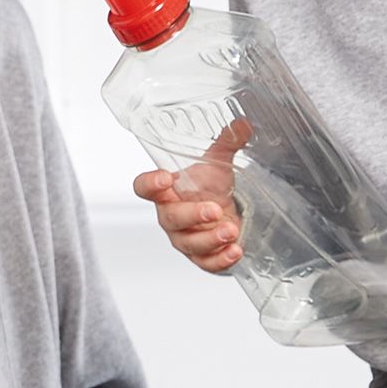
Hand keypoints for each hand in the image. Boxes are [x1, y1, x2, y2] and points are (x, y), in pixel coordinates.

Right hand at [128, 118, 249, 273]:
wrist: (224, 214)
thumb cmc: (210, 188)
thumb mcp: (217, 164)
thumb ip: (226, 143)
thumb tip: (242, 124)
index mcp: (166, 192)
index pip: (144, 188)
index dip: (150, 184)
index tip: (164, 178)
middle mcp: (171, 217)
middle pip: (171, 219)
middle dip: (192, 215)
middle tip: (214, 209)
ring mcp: (185, 239)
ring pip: (190, 244)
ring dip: (211, 239)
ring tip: (232, 230)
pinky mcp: (202, 257)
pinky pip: (206, 263)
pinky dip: (221, 259)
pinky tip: (235, 251)